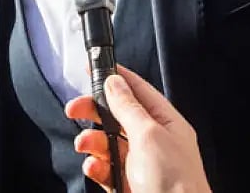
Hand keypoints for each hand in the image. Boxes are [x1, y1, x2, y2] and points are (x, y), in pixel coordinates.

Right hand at [65, 65, 210, 192]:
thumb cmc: (175, 183)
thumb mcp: (148, 135)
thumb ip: (128, 107)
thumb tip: (115, 83)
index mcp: (166, 123)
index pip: (139, 91)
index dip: (116, 77)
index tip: (93, 68)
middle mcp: (153, 141)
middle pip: (117, 116)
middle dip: (94, 111)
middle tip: (74, 109)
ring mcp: (139, 164)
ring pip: (106, 142)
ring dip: (91, 141)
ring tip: (84, 145)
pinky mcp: (127, 184)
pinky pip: (104, 168)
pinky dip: (95, 165)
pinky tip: (93, 167)